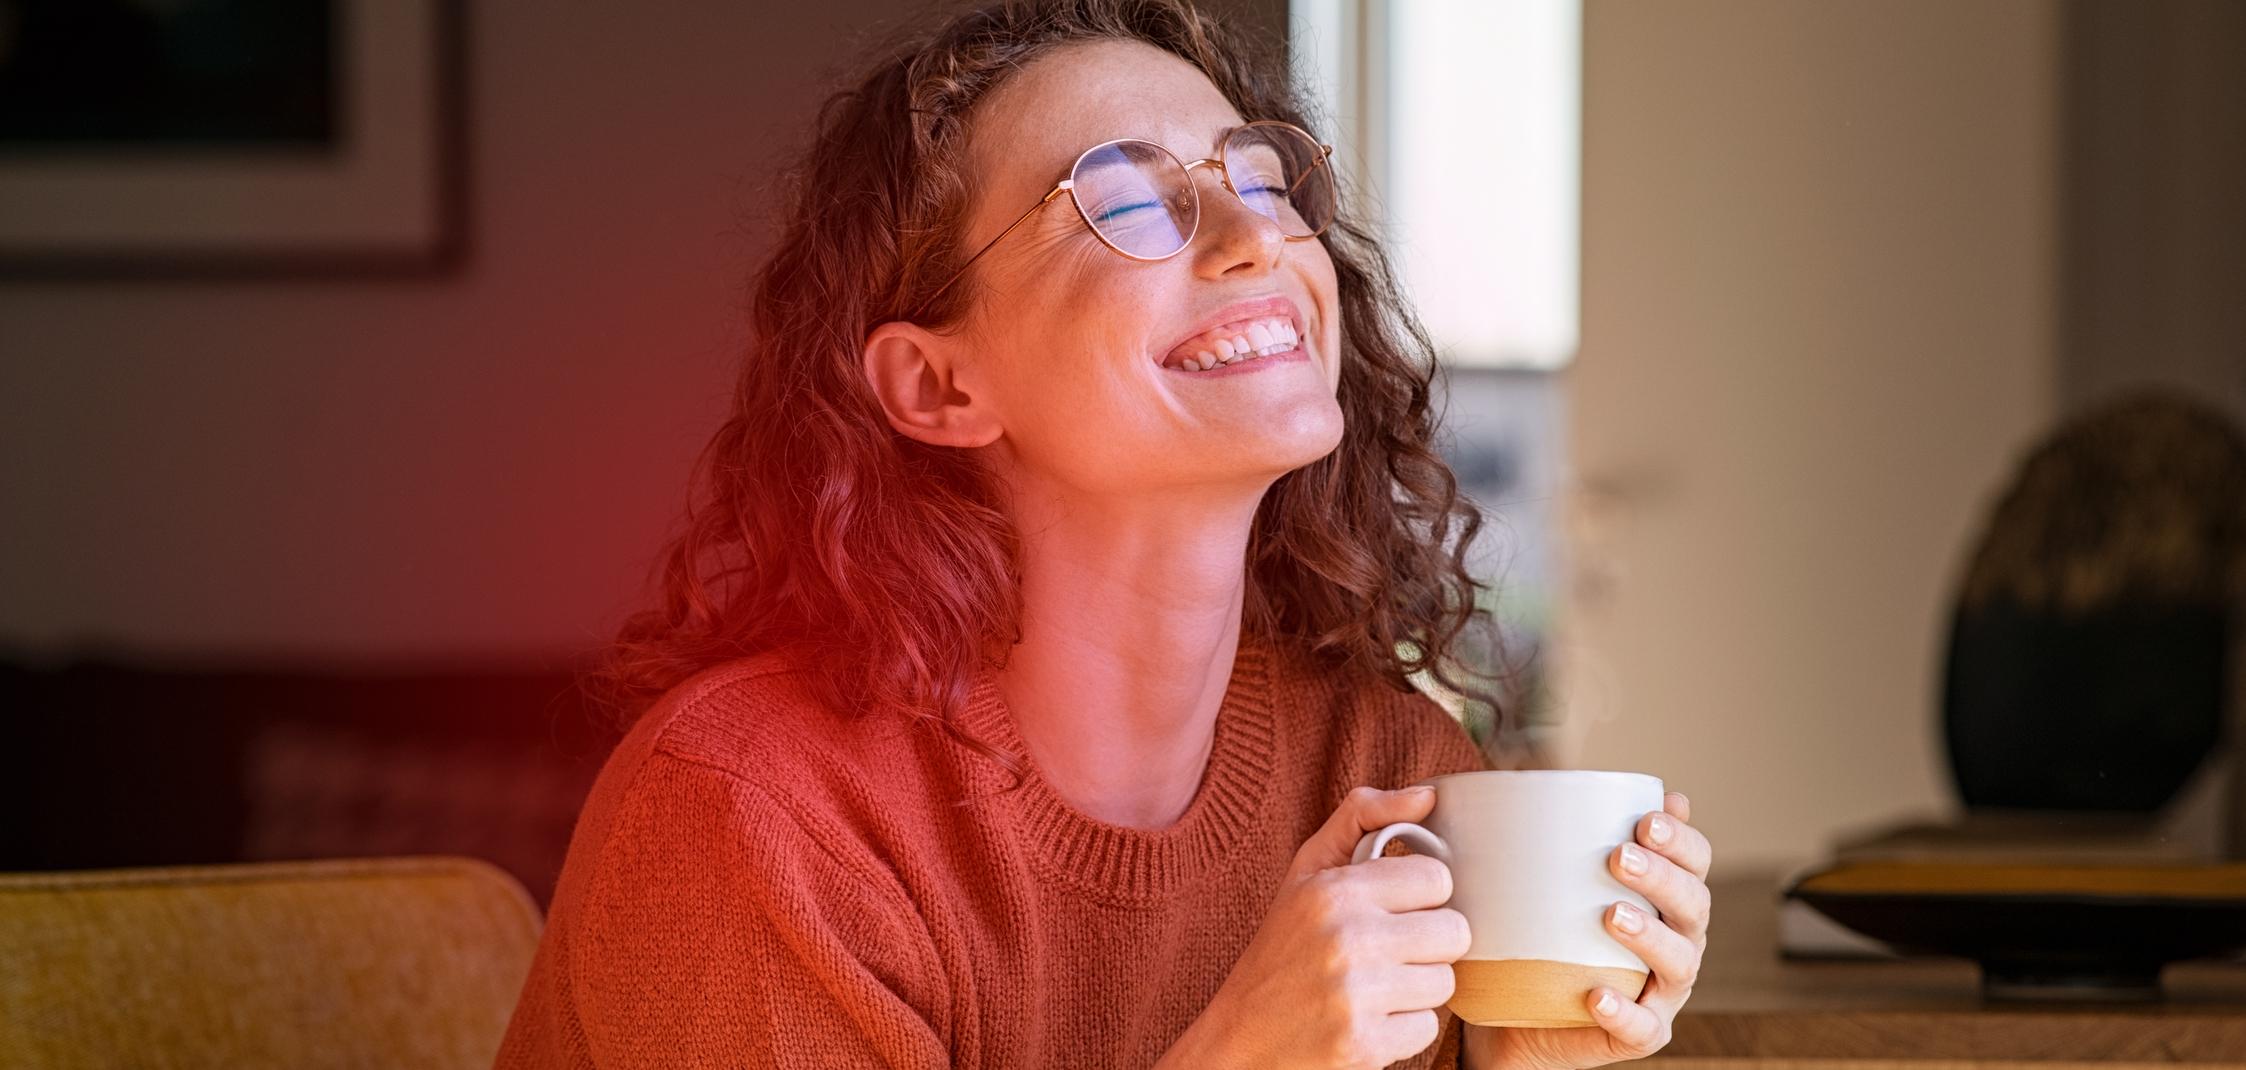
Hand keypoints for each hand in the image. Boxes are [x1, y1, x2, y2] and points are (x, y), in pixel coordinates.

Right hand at [1159, 785, 1469, 1069]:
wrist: (1240, 1037)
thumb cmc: (1281, 948)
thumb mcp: (1307, 872)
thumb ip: (1362, 817)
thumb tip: (1429, 796)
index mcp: (1335, 891)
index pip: (1437, 878)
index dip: (1421, 895)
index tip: (1394, 908)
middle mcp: (1348, 939)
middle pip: (1454, 932)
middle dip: (1427, 943)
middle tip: (1390, 950)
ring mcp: (1358, 995)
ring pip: (1445, 982)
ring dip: (1417, 987)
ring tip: (1376, 985)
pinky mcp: (1366, 1045)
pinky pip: (1428, 1028)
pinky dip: (1404, 1028)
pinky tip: (1369, 1018)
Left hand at [1464, 790, 1712, 1069]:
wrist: (1510, 1015)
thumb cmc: (1536, 935)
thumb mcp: (1543, 880)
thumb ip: (1558, 832)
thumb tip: (1542, 767)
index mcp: (1665, 899)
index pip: (1694, 863)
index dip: (1681, 840)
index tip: (1645, 819)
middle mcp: (1675, 942)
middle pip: (1694, 907)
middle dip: (1664, 877)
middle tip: (1620, 857)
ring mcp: (1660, 992)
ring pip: (1679, 964)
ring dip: (1651, 937)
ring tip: (1613, 915)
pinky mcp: (1638, 1035)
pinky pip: (1643, 1029)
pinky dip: (1626, 1012)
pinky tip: (1598, 996)